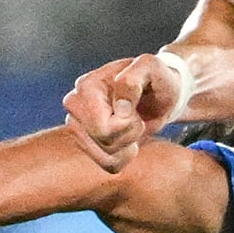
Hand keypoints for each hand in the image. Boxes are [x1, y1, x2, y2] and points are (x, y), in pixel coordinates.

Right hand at [62, 51, 182, 173]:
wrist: (158, 91)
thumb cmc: (155, 78)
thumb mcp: (151, 68)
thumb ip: (132, 80)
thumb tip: (119, 107)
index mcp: (86, 86)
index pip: (102, 127)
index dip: (127, 123)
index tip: (136, 107)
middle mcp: (75, 105)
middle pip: (103, 142)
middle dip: (128, 133)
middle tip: (137, 117)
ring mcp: (77, 126)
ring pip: (105, 156)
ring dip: (128, 144)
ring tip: (133, 125)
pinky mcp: (86, 142)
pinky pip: (107, 165)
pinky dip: (124, 157)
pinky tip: (129, 140)